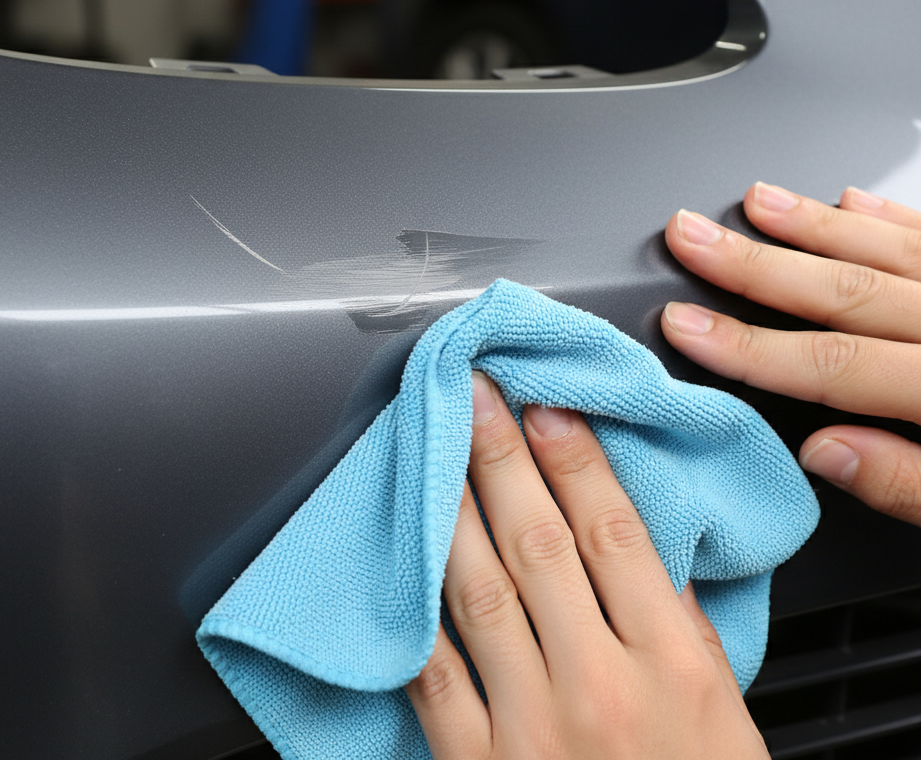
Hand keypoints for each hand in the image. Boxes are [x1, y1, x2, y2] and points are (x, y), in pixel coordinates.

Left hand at [406, 372, 767, 759]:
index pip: (614, 535)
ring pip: (479, 591)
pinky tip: (401, 555)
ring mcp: (532, 729)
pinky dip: (415, 610)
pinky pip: (434, 672)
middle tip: (474, 396)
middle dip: (501, 458)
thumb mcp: (722, 713)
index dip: (576, 461)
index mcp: (672, 669)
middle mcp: (601, 689)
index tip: (547, 408)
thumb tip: (629, 540)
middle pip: (539, 544)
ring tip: (432, 450)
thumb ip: (677, 624)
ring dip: (452, 510)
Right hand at [662, 182, 920, 524]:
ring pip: (888, 250)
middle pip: (845, 290)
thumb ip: (910, 485)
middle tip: (690, 236)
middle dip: (755, 263)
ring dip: (814, 225)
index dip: (748, 346)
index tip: (684, 326)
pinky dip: (891, 217)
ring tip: (757, 202)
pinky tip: (852, 201)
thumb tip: (824, 454)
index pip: (833, 365)